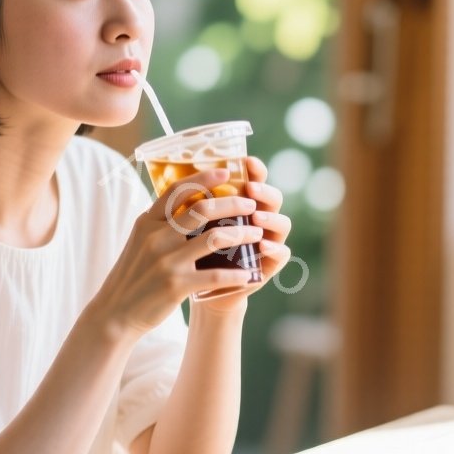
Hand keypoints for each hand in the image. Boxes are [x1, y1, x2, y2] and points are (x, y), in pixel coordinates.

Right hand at [88, 168, 263, 336]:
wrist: (115, 313)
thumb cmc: (133, 276)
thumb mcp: (140, 242)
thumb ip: (161, 224)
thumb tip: (188, 205)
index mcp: (147, 222)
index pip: (177, 190)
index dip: (204, 178)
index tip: (226, 171)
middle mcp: (156, 237)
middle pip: (202, 209)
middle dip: (233, 204)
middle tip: (251, 206)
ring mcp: (167, 261)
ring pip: (215, 238)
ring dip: (242, 234)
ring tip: (257, 234)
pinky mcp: (176, 285)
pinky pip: (216, 275)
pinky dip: (237, 274)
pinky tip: (250, 273)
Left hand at [189, 156, 292, 315]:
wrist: (200, 292)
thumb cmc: (192, 254)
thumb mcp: (188, 227)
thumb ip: (191, 205)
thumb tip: (171, 171)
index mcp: (240, 204)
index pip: (253, 180)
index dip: (254, 169)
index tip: (246, 161)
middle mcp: (257, 220)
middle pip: (272, 198)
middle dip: (263, 191)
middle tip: (250, 189)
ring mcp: (265, 241)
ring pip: (282, 223)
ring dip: (271, 217)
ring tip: (256, 217)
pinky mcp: (268, 266)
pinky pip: (282, 254)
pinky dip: (275, 249)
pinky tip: (263, 246)